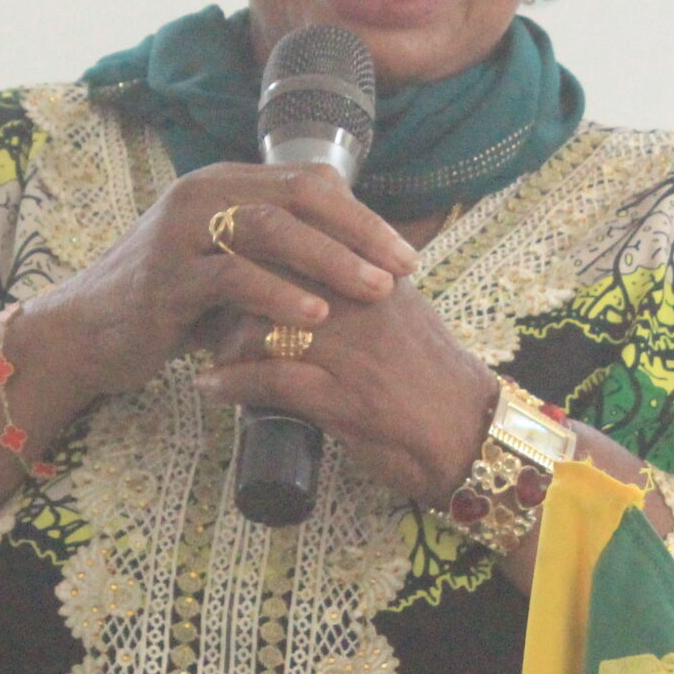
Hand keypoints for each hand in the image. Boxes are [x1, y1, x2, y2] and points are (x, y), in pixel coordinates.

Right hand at [28, 163, 419, 406]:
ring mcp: (179, 233)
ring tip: (373, 289)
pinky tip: (314, 314)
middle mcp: (201, 194)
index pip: (308, 181)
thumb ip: (276, 254)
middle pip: (296, 195)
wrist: (86, 332)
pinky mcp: (163, 278)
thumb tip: (356, 260)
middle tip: (405, 267)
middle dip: (358, 231)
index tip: (405, 251)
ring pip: (268, 228)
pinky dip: (278, 293)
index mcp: (223, 184)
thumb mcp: (227, 267)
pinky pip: (231, 277)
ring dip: (329, 258)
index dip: (362, 213)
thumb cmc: (170, 303)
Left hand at [195, 277, 497, 505]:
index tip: (222, 262)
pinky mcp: (343, 399)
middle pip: (269, 276)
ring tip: (205, 349)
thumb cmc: (432, 374)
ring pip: (262, 325)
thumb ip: (359, 279)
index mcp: (372, 276)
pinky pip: (270, 380)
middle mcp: (360, 304)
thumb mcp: (400, 309)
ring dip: (221, 339)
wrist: (470, 433)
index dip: (250, 249)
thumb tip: (312, 258)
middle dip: (227, 290)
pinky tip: (208, 386)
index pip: (297, 240)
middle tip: (203, 306)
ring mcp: (351, 351)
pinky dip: (230, 382)